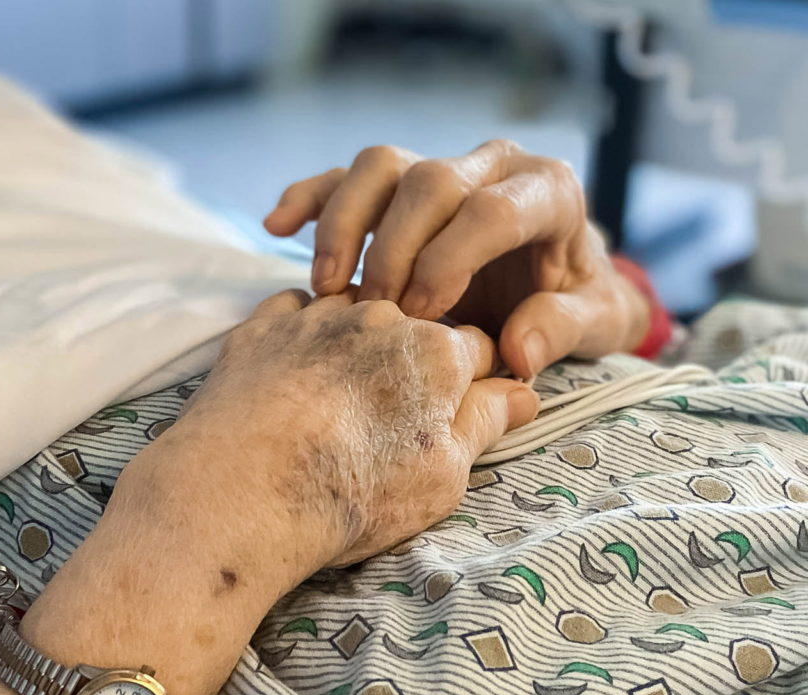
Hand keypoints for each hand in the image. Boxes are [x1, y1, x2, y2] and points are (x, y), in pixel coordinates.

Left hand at [172, 289, 537, 568]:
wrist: (238, 492)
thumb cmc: (350, 495)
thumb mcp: (441, 477)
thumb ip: (484, 424)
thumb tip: (523, 394)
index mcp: (438, 352)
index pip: (477, 350)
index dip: (468, 386)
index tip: (447, 417)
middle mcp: (381, 316)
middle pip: (414, 330)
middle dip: (409, 367)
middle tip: (381, 424)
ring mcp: (317, 315)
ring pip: (353, 317)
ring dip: (354, 349)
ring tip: (331, 407)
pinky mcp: (262, 325)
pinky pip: (295, 314)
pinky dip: (301, 340)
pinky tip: (292, 382)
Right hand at [263, 140, 649, 376]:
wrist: (559, 279)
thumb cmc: (572, 301)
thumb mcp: (591, 321)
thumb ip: (561, 330)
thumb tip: (517, 353)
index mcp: (546, 191)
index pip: (490, 211)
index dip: (449, 262)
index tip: (421, 317)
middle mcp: (491, 166)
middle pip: (428, 181)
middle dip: (393, 250)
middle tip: (376, 312)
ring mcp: (440, 168)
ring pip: (379, 166)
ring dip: (344, 224)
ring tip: (328, 288)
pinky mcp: (399, 185)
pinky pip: (345, 177)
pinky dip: (310, 199)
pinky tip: (278, 227)